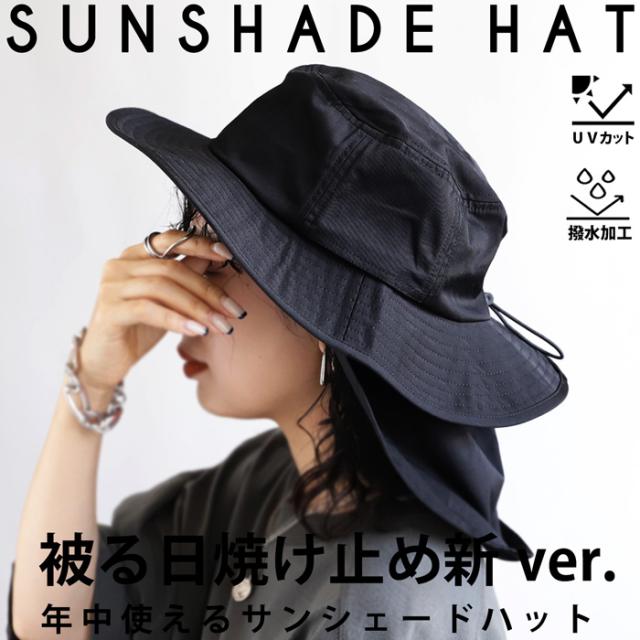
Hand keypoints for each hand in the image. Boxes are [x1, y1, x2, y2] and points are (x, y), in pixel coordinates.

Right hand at [77, 229, 243, 391]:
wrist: (104, 362)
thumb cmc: (139, 328)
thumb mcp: (169, 300)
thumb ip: (186, 276)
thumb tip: (217, 257)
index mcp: (134, 255)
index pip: (170, 240)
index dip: (201, 244)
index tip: (229, 255)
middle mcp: (119, 265)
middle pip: (172, 269)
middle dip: (209, 291)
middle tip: (234, 311)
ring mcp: (111, 286)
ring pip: (163, 288)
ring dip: (198, 308)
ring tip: (222, 325)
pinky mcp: (109, 310)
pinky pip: (148, 309)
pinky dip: (177, 320)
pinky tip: (198, 331)